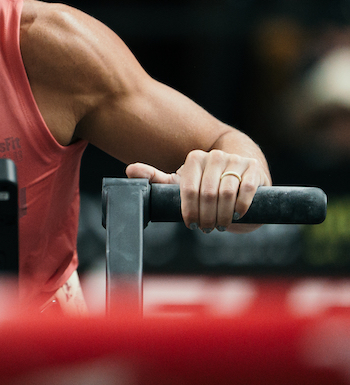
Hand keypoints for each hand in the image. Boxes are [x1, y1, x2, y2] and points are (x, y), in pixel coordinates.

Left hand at [126, 150, 268, 231]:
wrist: (241, 176)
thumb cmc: (206, 183)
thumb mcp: (181, 182)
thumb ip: (156, 178)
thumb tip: (129, 171)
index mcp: (195, 158)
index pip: (188, 189)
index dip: (189, 211)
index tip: (191, 224)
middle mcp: (215, 156)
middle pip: (207, 194)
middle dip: (206, 217)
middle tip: (207, 228)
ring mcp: (236, 160)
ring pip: (226, 193)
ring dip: (223, 215)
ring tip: (221, 224)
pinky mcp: (254, 169)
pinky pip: (246, 190)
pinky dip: (241, 207)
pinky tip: (238, 215)